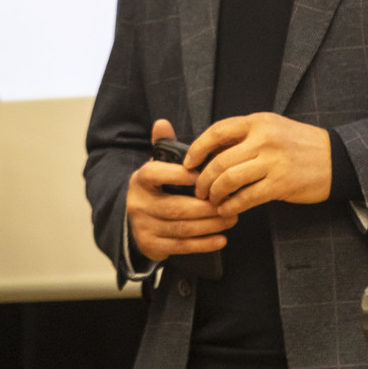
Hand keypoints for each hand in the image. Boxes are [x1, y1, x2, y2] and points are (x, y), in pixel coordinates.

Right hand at [125, 119, 237, 262]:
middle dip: (205, 207)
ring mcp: (144, 227)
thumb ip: (164, 145)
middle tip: (228, 202)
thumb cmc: (156, 189)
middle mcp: (139, 205)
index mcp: (141, 181)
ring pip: (181, 228)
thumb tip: (162, 122)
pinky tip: (221, 239)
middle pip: (175, 207)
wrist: (136, 221)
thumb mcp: (157, 166)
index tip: (202, 175)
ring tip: (231, 218)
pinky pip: (181, 246)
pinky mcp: (152, 246)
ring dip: (209, 225)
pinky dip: (203, 244)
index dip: (178, 174)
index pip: (154, 174)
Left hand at [188, 113, 333, 214]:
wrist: (335, 158)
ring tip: (212, 201)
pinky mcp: (281, 184)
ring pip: (229, 179)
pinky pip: (247, 197)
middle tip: (198, 190)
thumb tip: (209, 152)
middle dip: (203, 179)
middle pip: (220, 161)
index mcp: (258, 122)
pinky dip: (232, 206)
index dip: (197, 149)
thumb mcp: (271, 128)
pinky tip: (227, 210)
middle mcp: (264, 139)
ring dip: (215, 194)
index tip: (188, 163)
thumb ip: (243, 137)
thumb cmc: (298, 144)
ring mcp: (273, 162)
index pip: (217, 131)